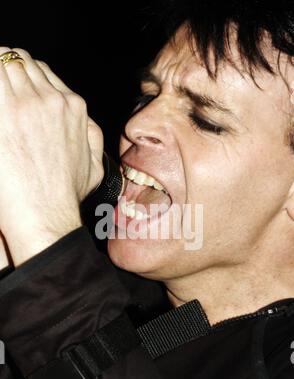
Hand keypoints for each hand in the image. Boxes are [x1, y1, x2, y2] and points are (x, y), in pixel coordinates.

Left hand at [0, 48, 103, 265]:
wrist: (47, 215)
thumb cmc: (67, 196)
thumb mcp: (95, 167)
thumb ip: (92, 137)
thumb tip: (84, 120)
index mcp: (73, 107)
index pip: (41, 70)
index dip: (22, 73)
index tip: (10, 84)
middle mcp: (52, 99)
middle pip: (20, 60)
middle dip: (5, 67)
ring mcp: (27, 103)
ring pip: (2, 60)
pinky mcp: (5, 113)